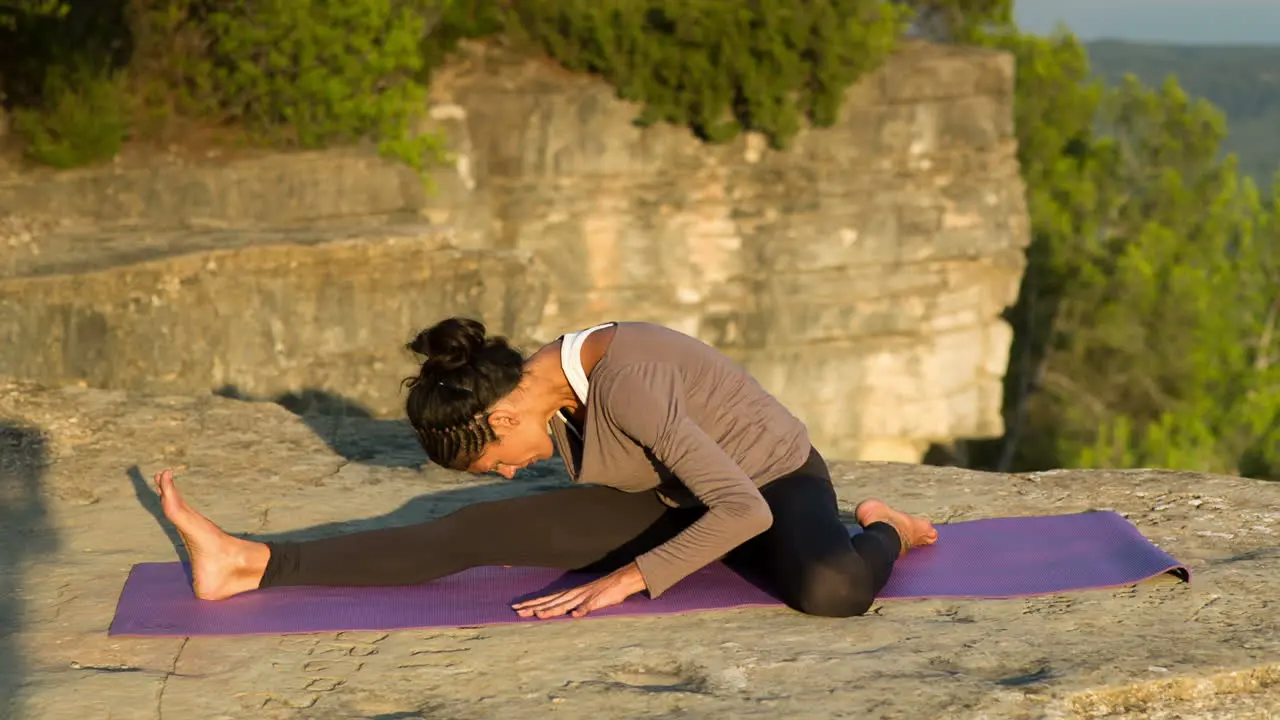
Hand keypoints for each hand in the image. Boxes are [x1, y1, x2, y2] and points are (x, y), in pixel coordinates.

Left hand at [512, 562, 647, 618]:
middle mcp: (572, 595)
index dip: (532, 604)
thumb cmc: (602, 591)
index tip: (517, 607)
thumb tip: (568, 615)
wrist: (620, 581)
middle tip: (517, 610)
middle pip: (550, 602)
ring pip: (565, 604)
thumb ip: (575, 607)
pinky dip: (581, 610)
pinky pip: (588, 606)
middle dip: (534, 606)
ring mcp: (583, 597)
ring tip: (538, 615)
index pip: (546, 600)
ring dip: (552, 610)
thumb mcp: (585, 599)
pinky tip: (574, 615)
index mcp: (569, 595)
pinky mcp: (596, 600)